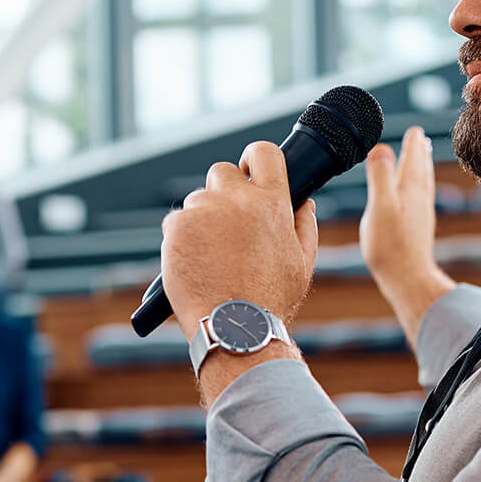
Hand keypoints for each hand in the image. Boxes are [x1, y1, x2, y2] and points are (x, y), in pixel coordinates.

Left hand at [158, 141, 319, 331]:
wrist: (235, 328)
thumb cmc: (271, 301)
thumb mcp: (302, 264)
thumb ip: (304, 227)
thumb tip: (304, 202)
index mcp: (273, 203)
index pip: (263, 153)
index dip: (252, 158)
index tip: (246, 171)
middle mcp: (238, 199)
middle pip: (221, 172)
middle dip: (221, 193)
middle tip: (225, 227)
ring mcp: (205, 211)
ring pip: (196, 200)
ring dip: (201, 220)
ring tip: (211, 257)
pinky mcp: (178, 227)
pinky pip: (176, 222)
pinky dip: (180, 239)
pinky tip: (193, 264)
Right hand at [360, 126, 439, 290]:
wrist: (408, 279)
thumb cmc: (390, 247)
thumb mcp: (380, 207)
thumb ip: (380, 176)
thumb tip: (382, 147)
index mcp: (409, 191)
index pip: (413, 160)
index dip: (412, 144)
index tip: (415, 130)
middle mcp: (419, 201)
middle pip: (421, 171)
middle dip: (420, 154)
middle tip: (421, 139)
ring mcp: (421, 216)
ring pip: (424, 186)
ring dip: (423, 170)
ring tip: (422, 162)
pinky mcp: (418, 230)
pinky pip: (421, 201)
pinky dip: (419, 190)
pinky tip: (415, 198)